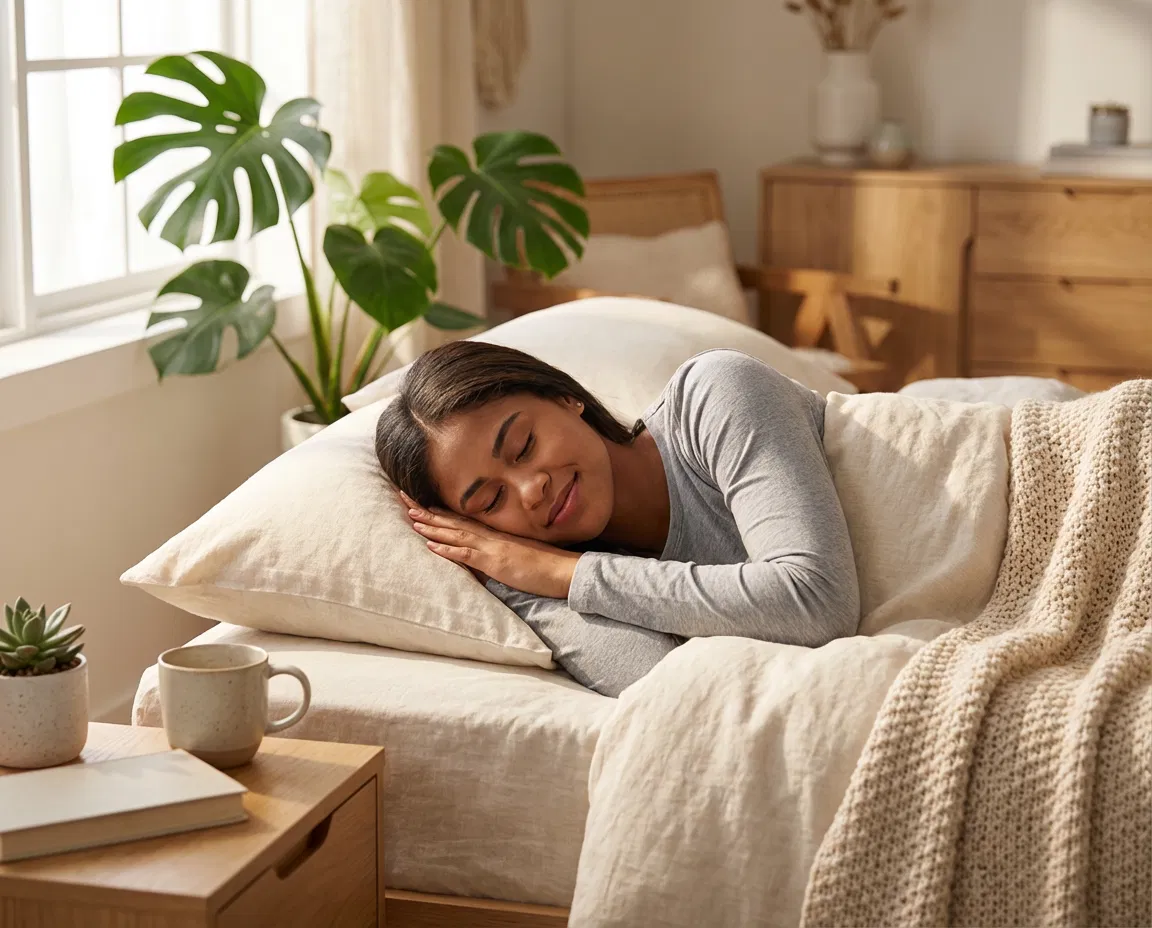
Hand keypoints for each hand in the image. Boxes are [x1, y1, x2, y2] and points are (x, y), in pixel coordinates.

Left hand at [400, 492, 580, 598]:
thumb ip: (499, 552)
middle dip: (426, 510)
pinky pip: (466, 554)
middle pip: (451, 520)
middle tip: (403, 498)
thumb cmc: (544, 565)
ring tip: (410, 516)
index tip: (418, 502)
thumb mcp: (517, 555)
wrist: (563, 570)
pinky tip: (431, 544)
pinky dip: (447, 548)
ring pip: (454, 533)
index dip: (437, 510)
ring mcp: (491, 548)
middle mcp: (489, 536)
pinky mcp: (494, 562)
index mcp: (494, 534)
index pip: (460, 518)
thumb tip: (485, 555)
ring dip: (431, 525)